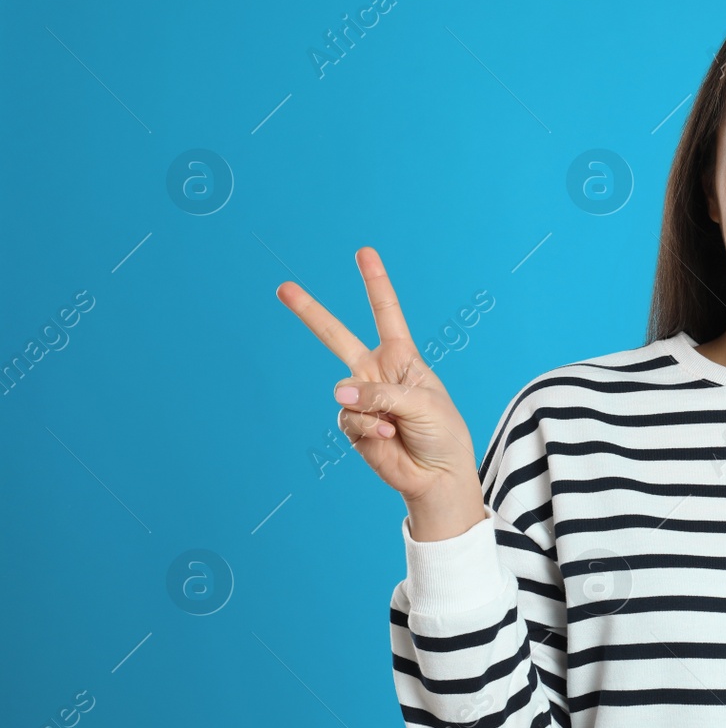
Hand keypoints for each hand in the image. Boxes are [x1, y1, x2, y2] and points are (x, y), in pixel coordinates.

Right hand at [276, 247, 479, 507]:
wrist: (437, 475)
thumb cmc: (441, 432)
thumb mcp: (422, 403)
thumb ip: (381, 392)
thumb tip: (340, 391)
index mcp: (401, 357)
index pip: (386, 313)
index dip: (375, 283)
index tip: (364, 252)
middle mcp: (376, 372)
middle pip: (337, 336)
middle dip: (310, 312)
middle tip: (282, 287)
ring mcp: (361, 398)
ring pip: (344, 390)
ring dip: (372, 409)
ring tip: (395, 426)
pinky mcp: (352, 425)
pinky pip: (348, 418)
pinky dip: (369, 429)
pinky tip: (387, 438)